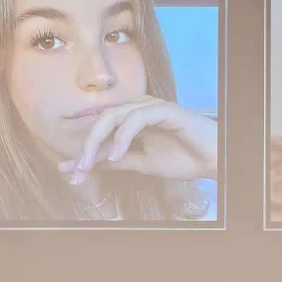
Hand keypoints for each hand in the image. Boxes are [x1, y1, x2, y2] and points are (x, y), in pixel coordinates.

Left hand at [57, 96, 217, 185]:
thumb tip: (88, 165)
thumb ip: (117, 162)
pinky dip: (124, 136)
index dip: (83, 152)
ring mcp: (151, 107)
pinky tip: (117, 154)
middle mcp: (139, 109)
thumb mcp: (143, 164)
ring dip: (100, 141)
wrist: (212, 160)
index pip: (101, 132)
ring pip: (114, 116)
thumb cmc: (184, 159)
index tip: (70, 174)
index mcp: (132, 120)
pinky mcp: (165, 110)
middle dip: (87, 146)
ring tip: (93, 163)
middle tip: (77, 170)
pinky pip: (137, 118)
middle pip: (102, 120)